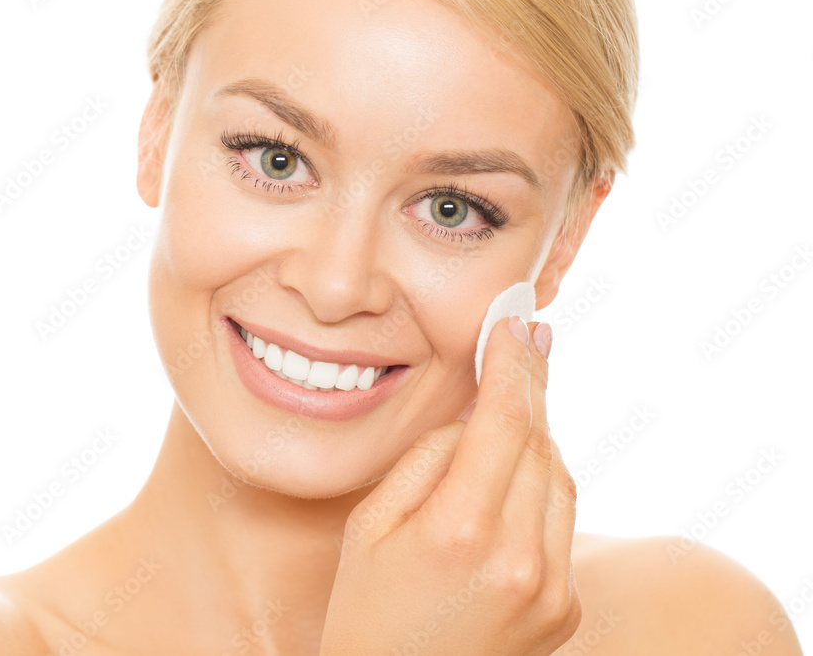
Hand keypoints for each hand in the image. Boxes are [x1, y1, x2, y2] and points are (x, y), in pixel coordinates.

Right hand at [320, 318, 579, 654]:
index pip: (503, 420)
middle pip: (540, 441)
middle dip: (531, 385)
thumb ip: (426, 461)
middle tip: (526, 337)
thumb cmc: (365, 610)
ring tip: (506, 413)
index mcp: (458, 531)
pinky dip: (539, 487)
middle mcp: (518, 559)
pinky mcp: (564, 607)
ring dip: (536, 436)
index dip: (513, 362)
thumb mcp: (368, 527)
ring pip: (559, 476)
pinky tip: (508, 481)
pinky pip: (560, 521)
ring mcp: (550, 588)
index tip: (517, 321)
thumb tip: (473, 417)